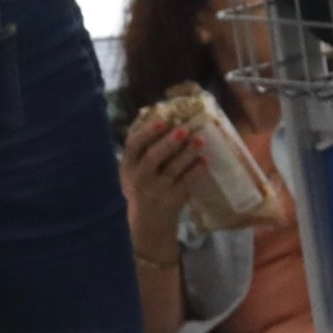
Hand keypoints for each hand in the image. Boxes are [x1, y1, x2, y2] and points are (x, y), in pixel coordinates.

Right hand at [122, 114, 206, 244]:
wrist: (148, 223)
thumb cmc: (143, 186)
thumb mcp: (133, 168)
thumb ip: (140, 144)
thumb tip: (153, 110)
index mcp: (128, 166)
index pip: (132, 145)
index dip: (146, 132)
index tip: (162, 121)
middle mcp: (139, 178)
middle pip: (152, 157)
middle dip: (168, 142)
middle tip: (184, 129)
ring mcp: (156, 190)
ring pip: (172, 170)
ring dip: (187, 153)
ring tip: (200, 139)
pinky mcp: (172, 200)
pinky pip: (186, 182)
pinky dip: (196, 170)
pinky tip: (205, 160)